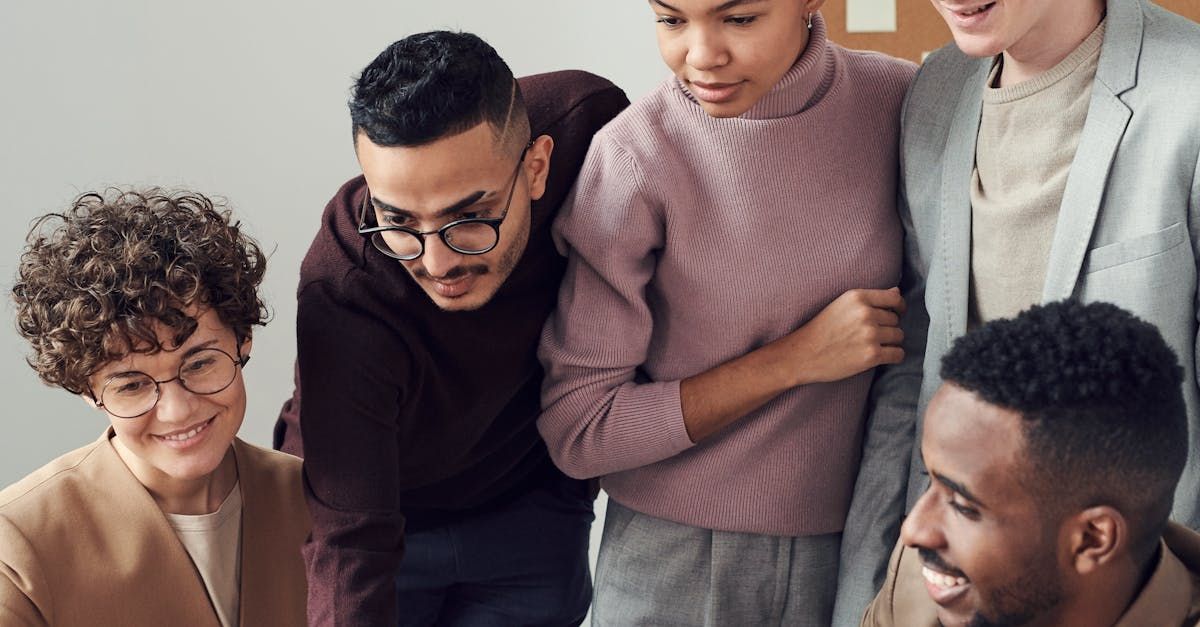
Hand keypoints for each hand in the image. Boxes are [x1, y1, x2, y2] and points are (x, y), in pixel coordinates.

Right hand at [782, 287, 904, 384]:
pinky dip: (893, 356)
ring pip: (898, 336)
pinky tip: (881, 356)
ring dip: (890, 342)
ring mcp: (869, 335)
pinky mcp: (871, 355)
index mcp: (857, 297)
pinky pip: (898, 354)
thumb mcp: (842, 305)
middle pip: (895, 320)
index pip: (894, 298)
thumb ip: (869, 299)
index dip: (899, 307)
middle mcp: (865, 314)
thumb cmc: (821, 330)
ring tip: (873, 345)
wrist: (803, 354)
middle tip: (870, 335)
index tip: (897, 313)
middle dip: (888, 327)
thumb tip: (897, 292)